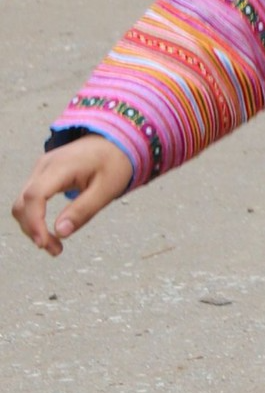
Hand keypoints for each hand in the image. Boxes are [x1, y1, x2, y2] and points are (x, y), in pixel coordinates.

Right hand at [13, 137, 131, 254]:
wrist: (114, 141)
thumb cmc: (114, 163)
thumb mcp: (106, 190)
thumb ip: (83, 211)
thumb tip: (60, 232)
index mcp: (61, 166)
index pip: (35, 195)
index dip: (34, 222)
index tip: (44, 243)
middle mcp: (44, 166)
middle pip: (23, 202)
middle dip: (33, 230)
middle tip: (56, 250)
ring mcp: (40, 170)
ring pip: (22, 203)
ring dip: (32, 227)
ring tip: (54, 245)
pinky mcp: (42, 176)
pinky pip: (29, 200)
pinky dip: (35, 218)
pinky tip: (49, 231)